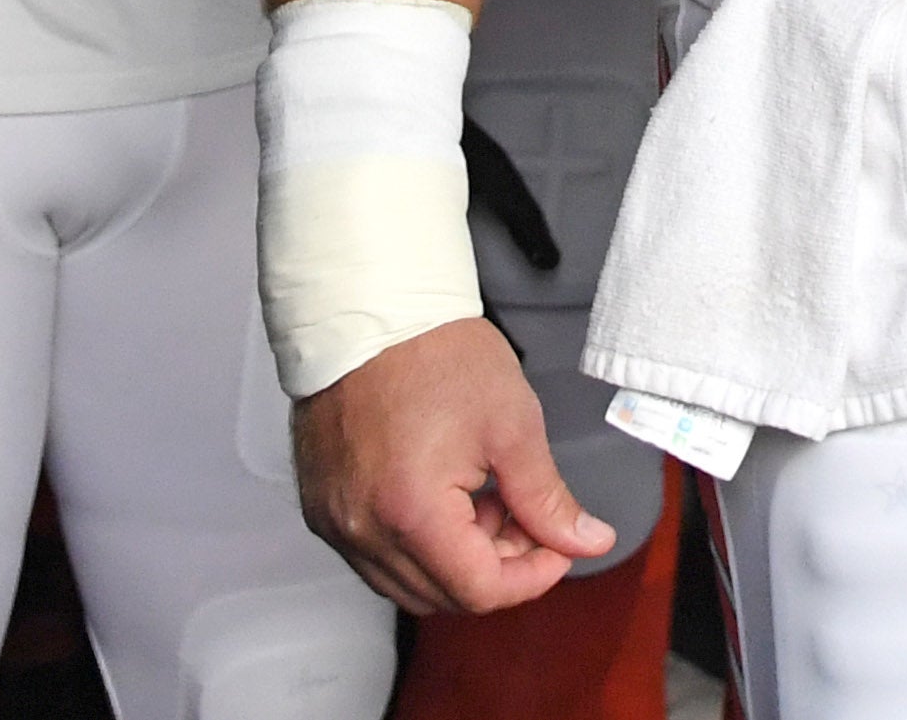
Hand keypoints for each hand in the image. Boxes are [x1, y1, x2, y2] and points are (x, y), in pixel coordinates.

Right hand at [293, 316, 619, 614]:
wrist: (371, 310)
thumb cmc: (434, 352)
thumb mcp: (513, 425)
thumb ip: (548, 499)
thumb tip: (584, 541)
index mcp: (410, 512)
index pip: (479, 591)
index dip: (532, 576)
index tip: (558, 546)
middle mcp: (361, 529)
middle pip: (443, 596)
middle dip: (498, 566)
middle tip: (526, 515)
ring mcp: (334, 521)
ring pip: (407, 584)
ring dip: (457, 560)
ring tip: (485, 500)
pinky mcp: (322, 507)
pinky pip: (375, 557)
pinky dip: (418, 544)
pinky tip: (445, 498)